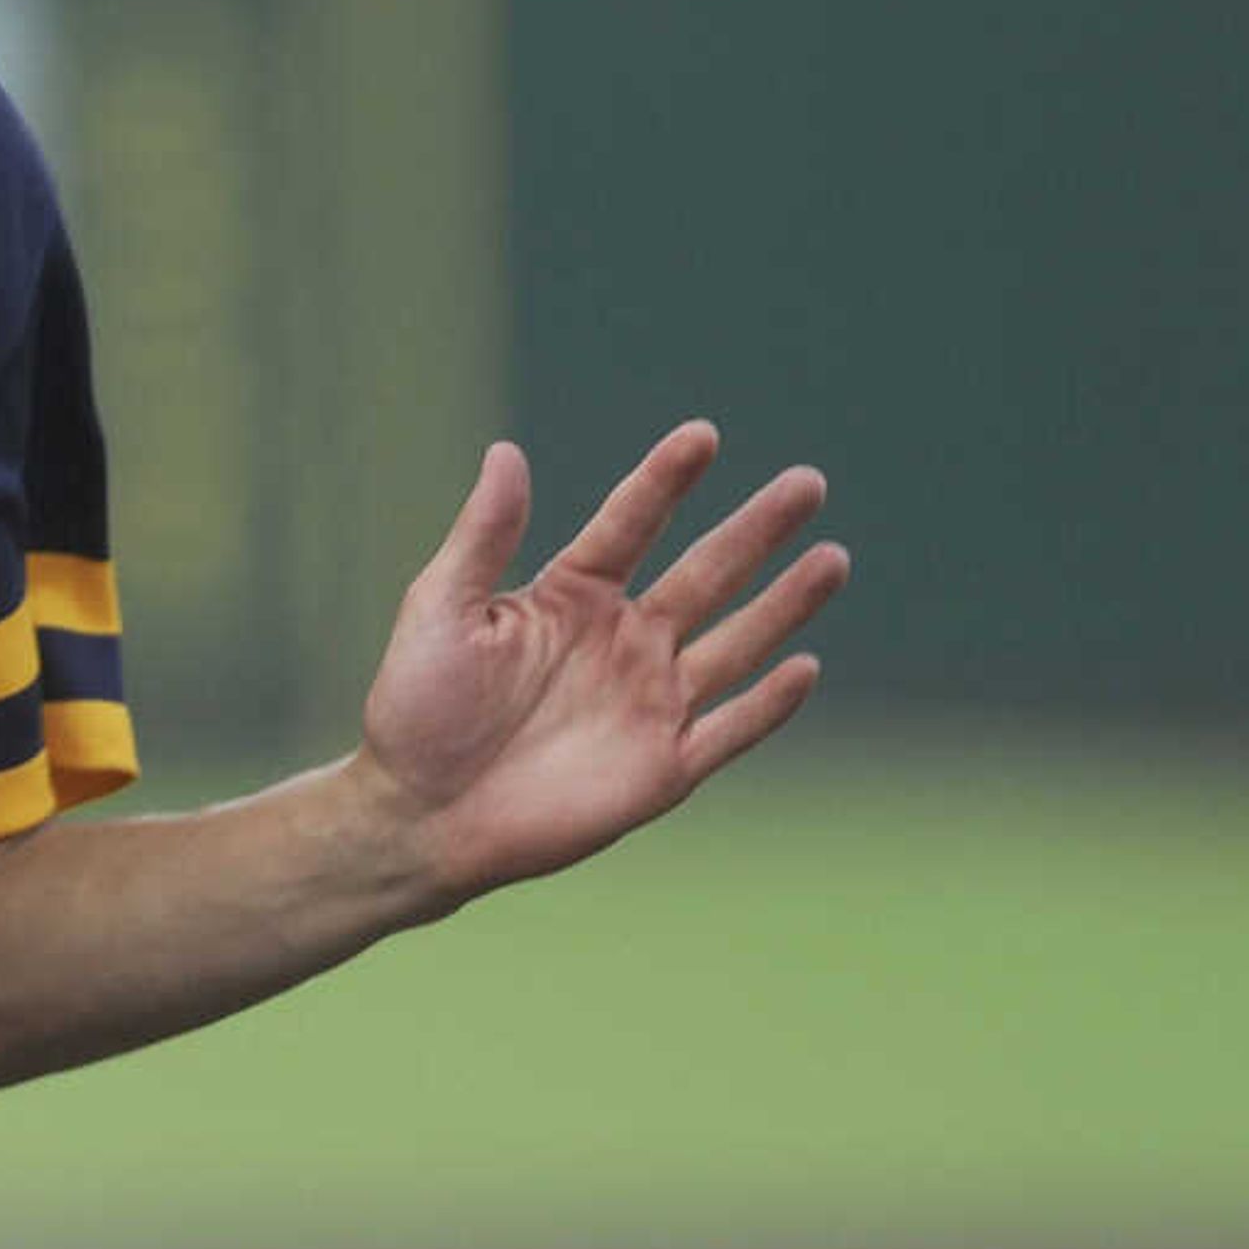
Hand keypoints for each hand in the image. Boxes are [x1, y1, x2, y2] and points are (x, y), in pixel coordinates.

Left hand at [354, 422, 846, 903]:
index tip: (702, 435)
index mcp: (571, 596)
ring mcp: (649, 701)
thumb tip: (507, 452)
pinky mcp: (663, 767)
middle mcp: (623, 641)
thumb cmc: (417, 707)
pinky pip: (730, 728)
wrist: (419, 813)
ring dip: (785, 603)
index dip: (665, 481)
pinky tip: (806, 666)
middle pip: (706, 574)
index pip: (630, 524)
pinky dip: (769, 703)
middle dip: (757, 530)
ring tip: (832, 557)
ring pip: (736, 642)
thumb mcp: (442, 608)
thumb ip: (483, 536)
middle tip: (809, 480)